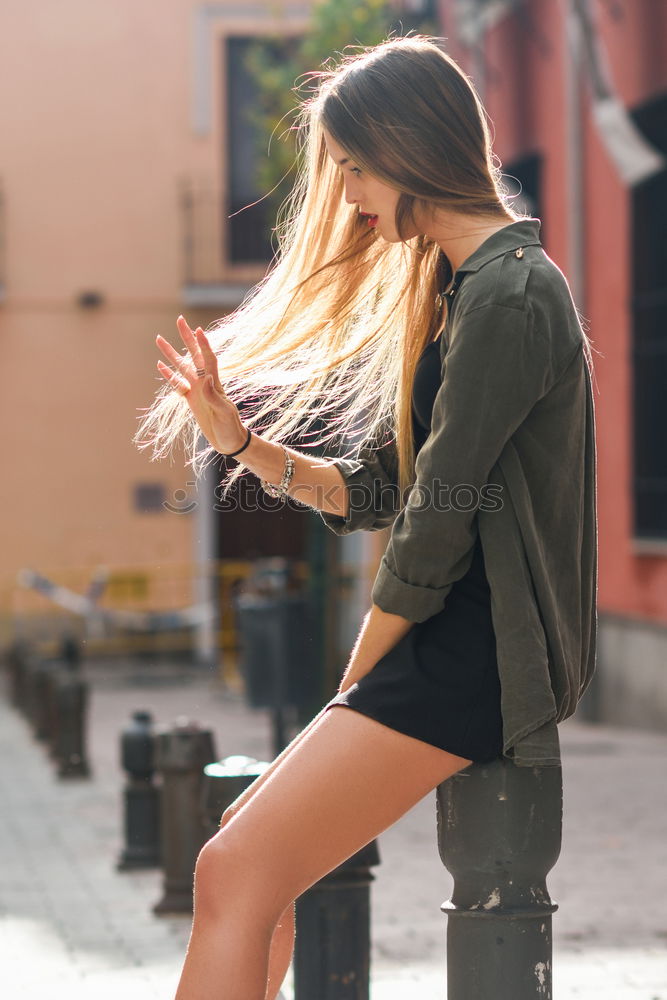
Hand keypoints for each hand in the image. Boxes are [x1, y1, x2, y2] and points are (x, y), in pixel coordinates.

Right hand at [156, 316, 248, 454]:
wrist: (230, 442)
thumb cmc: (231, 428)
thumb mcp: (224, 413)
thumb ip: (214, 396)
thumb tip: (206, 379)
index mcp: (214, 383)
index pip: (208, 359)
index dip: (203, 345)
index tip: (197, 329)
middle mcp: (205, 382)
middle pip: (193, 355)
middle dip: (186, 338)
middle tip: (179, 320)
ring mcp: (197, 390)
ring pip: (181, 367)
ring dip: (171, 353)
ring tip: (159, 339)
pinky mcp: (191, 400)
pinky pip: (177, 384)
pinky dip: (169, 375)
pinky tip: (160, 365)